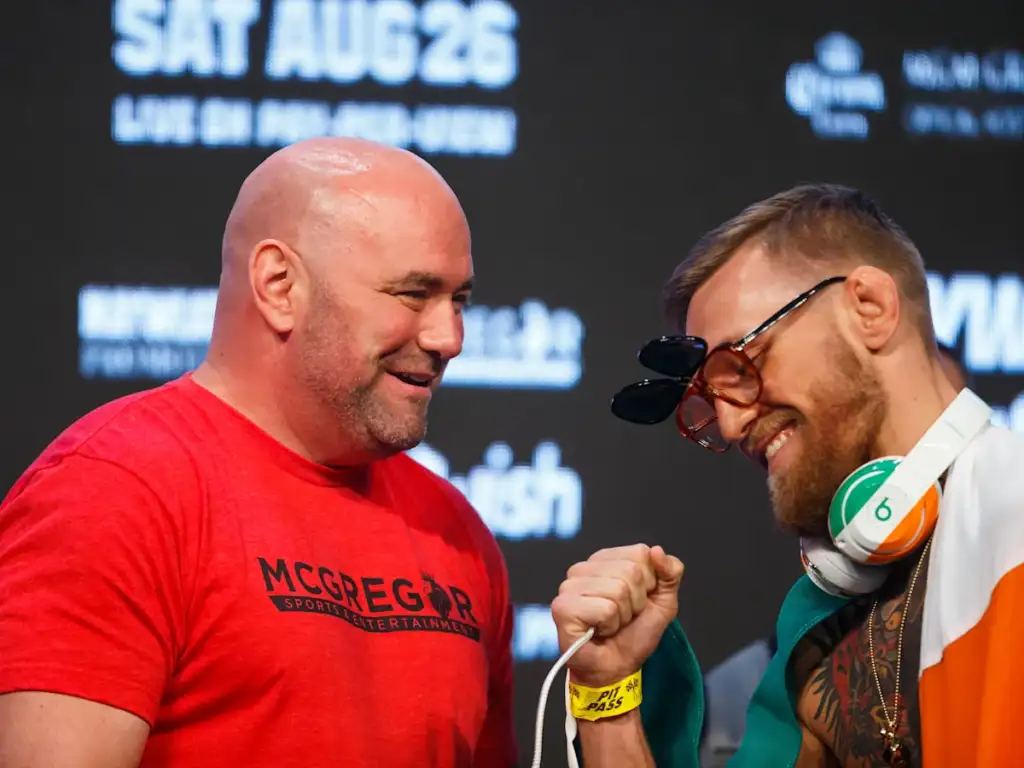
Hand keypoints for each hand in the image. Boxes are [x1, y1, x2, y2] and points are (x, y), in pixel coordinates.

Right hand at [550, 543, 683, 687]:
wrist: (615, 669)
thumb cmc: (633, 635)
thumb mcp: (663, 601)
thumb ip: (670, 572)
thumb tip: (657, 550)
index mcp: (604, 560)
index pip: (640, 553)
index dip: (649, 583)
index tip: (636, 602)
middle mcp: (583, 568)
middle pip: (631, 572)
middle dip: (636, 602)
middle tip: (623, 617)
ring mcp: (569, 586)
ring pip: (618, 590)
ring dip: (623, 616)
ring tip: (610, 625)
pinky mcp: (563, 607)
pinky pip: (605, 609)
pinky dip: (610, 626)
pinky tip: (598, 631)